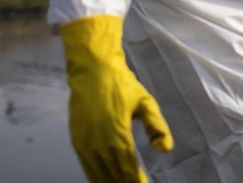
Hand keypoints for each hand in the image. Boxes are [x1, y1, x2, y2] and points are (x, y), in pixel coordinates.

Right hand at [60, 15, 172, 182]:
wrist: (93, 69)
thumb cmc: (122, 84)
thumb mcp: (145, 102)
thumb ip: (157, 126)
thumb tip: (166, 149)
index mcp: (117, 133)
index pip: (129, 168)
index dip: (137, 181)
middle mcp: (99, 142)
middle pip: (114, 174)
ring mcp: (85, 142)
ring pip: (99, 173)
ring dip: (110, 182)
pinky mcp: (76, 139)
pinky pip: (86, 165)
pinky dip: (95, 177)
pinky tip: (104, 182)